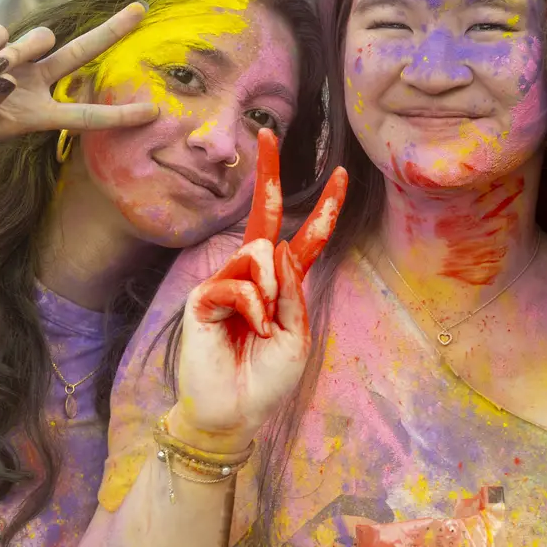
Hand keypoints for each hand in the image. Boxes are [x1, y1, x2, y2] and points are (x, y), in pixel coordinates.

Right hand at [0, 2, 159, 144]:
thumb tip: (8, 78)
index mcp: (36, 114)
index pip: (85, 115)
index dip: (118, 115)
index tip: (152, 113)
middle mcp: (35, 84)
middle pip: (82, 53)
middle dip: (111, 31)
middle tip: (140, 10)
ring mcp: (17, 58)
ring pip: (40, 39)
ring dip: (14, 53)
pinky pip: (1, 35)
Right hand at [170, 129, 347, 448]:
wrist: (233, 413)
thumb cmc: (265, 380)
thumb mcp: (297, 336)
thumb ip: (293, 293)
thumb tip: (278, 248)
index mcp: (281, 288)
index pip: (305, 240)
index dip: (324, 209)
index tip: (343, 176)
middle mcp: (252, 277)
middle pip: (263, 217)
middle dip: (268, 175)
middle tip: (268, 133)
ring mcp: (225, 283)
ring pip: (258, 254)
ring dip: (271, 290)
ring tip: (264, 325)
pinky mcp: (203, 297)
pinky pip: (238, 282)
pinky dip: (253, 308)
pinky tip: (250, 330)